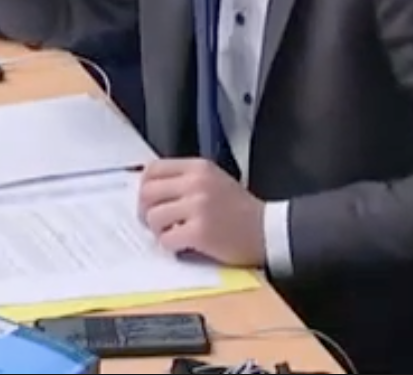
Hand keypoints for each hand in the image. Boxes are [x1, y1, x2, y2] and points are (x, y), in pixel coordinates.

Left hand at [137, 159, 266, 266]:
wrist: (268, 230)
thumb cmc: (239, 209)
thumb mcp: (213, 181)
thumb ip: (184, 180)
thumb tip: (148, 190)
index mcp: (198, 167)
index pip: (153, 169)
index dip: (145, 187)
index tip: (150, 202)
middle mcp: (196, 182)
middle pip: (147, 192)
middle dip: (145, 211)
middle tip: (156, 223)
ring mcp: (198, 207)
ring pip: (153, 217)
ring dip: (158, 230)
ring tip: (173, 234)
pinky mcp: (200, 232)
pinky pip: (166, 239)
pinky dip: (170, 245)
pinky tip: (184, 245)